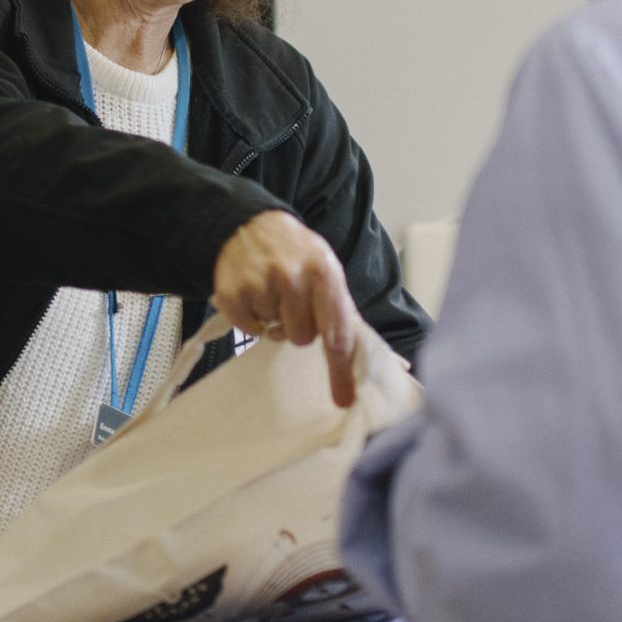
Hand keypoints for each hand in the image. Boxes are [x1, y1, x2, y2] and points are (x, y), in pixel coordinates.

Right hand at [212, 210, 360, 407]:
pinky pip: (248, 328)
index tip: (343, 397)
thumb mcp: (328, 272)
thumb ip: (346, 315)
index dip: (340, 369)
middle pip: (302, 338)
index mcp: (325, 272)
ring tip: (273, 292)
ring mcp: (259, 282)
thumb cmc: (298, 254)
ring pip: (274, 333)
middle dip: (299, 327)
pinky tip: (254, 294)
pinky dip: (252, 318)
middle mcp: (293, 275)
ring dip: (274, 319)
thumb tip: (389, 359)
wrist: (252, 224)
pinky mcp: (231, 293)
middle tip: (294, 303)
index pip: (337, 332)